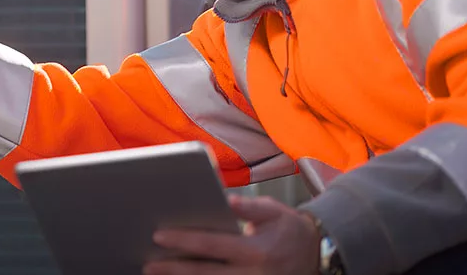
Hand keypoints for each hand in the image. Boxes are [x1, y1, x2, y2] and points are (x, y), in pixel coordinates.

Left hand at [143, 195, 320, 274]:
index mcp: (256, 251)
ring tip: (157, 274)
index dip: (184, 240)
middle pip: (204, 274)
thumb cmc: (290, 229)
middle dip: (173, 269)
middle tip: (147, 264)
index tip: (159, 235)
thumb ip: (249, 208)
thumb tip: (227, 199)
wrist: (318, 255)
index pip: (212, 246)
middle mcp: (251, 274)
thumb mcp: (274, 212)